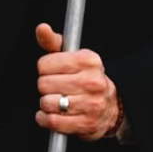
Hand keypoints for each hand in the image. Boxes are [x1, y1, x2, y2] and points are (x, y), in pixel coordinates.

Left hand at [34, 23, 119, 139]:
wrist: (110, 106)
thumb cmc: (85, 77)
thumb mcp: (72, 56)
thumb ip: (53, 42)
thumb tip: (41, 28)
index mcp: (88, 60)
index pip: (45, 64)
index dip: (44, 68)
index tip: (52, 71)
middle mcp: (92, 81)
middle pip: (44, 84)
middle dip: (45, 86)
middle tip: (55, 87)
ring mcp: (91, 104)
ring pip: (47, 103)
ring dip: (45, 104)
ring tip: (55, 100)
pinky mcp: (86, 123)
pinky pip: (52, 121)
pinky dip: (45, 119)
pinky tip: (50, 114)